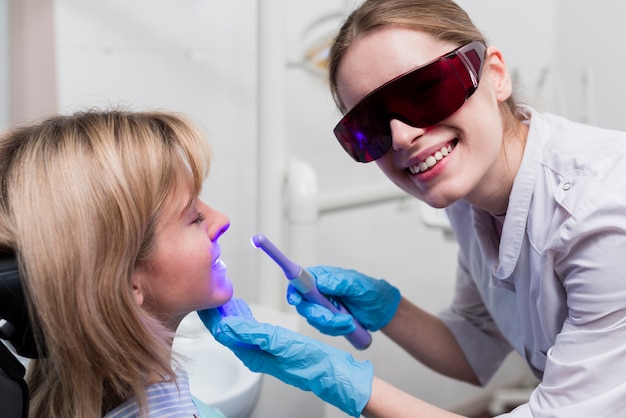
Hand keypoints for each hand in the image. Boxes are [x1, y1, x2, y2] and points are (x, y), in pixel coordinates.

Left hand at [197, 299, 372, 417]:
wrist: (334, 373)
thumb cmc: (311, 363)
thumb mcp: (280, 343)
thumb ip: (253, 334)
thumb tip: (228, 326)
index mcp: (254, 356)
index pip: (225, 335)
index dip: (215, 318)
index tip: (208, 303)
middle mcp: (257, 355)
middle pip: (230, 333)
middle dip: (221, 314)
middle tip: (213, 296)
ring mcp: (266, 351)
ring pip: (240, 331)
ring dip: (232, 315)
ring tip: (225, 300)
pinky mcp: (275, 347)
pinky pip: (252, 331)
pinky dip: (245, 318)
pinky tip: (245, 312)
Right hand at [287, 265, 400, 334]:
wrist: (382, 310)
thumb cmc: (371, 291)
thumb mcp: (358, 285)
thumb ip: (339, 283)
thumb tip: (321, 282)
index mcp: (323, 277)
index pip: (300, 282)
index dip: (294, 291)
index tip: (296, 300)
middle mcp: (319, 291)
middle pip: (304, 305)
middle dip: (318, 314)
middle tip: (333, 318)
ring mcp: (322, 306)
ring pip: (313, 319)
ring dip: (331, 324)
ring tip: (349, 321)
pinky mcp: (327, 319)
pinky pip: (323, 328)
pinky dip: (336, 329)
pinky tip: (348, 325)